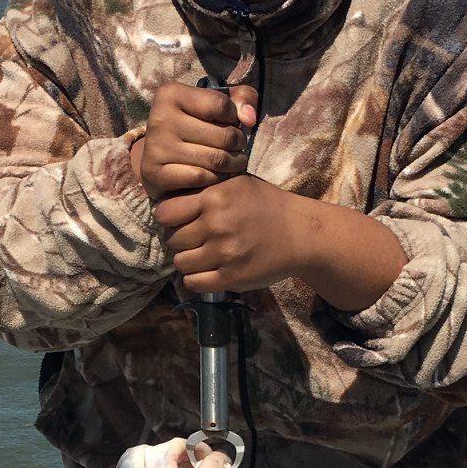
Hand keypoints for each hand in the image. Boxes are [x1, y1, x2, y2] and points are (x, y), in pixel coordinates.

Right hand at [133, 82, 256, 200]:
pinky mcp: (156, 174)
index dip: (235, 116)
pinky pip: (201, 177)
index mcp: (170, 94)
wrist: (158, 156)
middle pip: (223, 135)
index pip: (221, 105)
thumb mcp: (218, 102)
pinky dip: (216, 178)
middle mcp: (159, 118)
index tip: (232, 122)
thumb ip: (242, 98)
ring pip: (215, 159)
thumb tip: (249, 118)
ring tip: (235, 160)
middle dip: (239, 142)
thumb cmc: (195, 123)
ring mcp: (156, 148)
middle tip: (238, 146)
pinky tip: (218, 174)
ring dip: (234, 163)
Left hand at [153, 175, 308, 293]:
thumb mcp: (236, 184)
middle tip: (195, 240)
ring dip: (188, 261)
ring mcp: (224, 253)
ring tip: (203, 255)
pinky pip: (194, 283)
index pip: (165, 213)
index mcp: (214, 197)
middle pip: (172, 239)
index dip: (168, 218)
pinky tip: (208, 271)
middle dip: (180, 240)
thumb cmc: (266, 205)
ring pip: (181, 263)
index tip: (178, 221)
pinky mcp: (232, 277)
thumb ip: (204, 190)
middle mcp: (217, 224)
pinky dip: (196, 279)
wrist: (301, 234)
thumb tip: (167, 201)